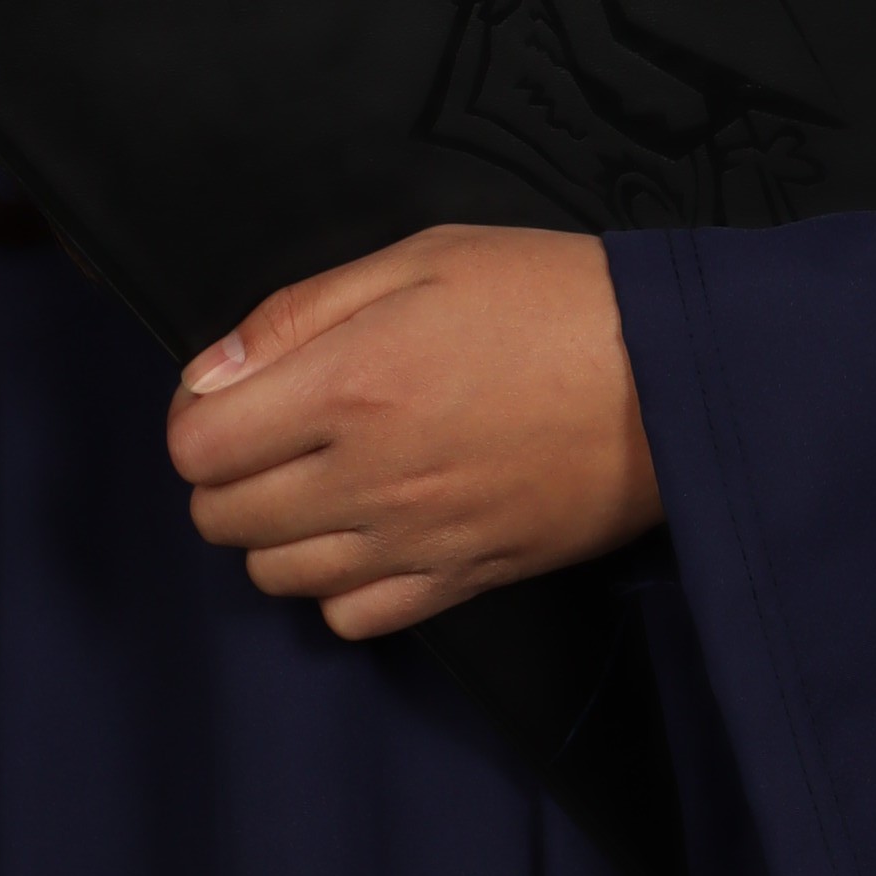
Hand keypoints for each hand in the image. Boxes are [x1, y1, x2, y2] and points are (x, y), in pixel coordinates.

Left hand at [164, 224, 662, 638]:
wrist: (677, 375)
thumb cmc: (552, 296)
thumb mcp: (423, 255)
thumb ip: (301, 312)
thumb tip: (210, 372)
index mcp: (349, 385)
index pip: (199, 447)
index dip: (198, 419)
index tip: (233, 393)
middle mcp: (367, 478)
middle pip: (223, 519)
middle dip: (226, 474)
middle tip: (275, 431)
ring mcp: (414, 541)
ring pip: (277, 576)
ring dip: (276, 532)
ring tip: (321, 480)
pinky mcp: (464, 581)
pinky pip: (355, 619)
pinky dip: (340, 585)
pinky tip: (369, 533)